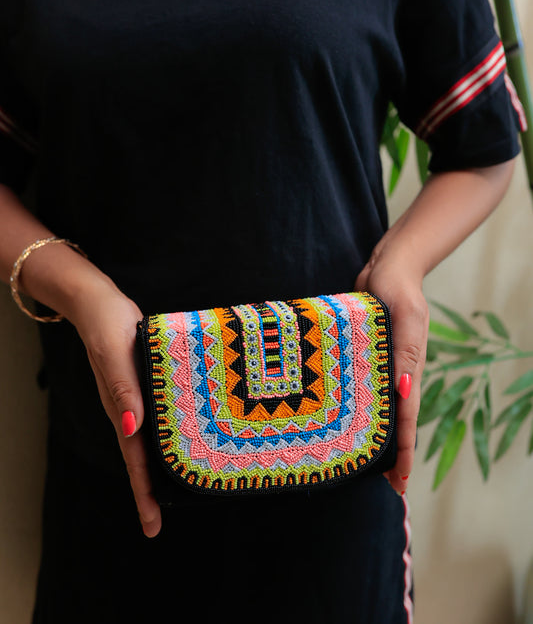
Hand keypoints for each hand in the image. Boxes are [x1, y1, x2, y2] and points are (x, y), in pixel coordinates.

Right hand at [67, 278, 161, 536]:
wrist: (99, 302)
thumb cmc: (108, 325)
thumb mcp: (116, 354)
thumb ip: (125, 390)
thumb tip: (133, 429)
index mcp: (122, 408)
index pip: (135, 460)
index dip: (144, 492)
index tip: (152, 524)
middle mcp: (130, 410)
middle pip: (142, 458)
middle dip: (151, 491)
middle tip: (160, 522)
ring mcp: (136, 398)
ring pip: (150, 441)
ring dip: (160, 467)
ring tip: (176, 490)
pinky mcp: (144, 384)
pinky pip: (158, 417)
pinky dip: (167, 434)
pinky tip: (181, 438)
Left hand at [355, 248, 428, 495]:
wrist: (386, 266)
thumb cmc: (398, 288)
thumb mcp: (406, 316)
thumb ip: (406, 351)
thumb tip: (404, 393)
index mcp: (408, 368)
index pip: (406, 418)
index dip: (405, 452)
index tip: (400, 483)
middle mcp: (394, 372)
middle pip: (391, 419)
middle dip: (387, 452)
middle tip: (377, 484)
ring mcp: (377, 365)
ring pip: (373, 407)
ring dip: (369, 433)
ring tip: (357, 460)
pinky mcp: (359, 355)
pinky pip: (356, 386)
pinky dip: (353, 406)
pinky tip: (339, 418)